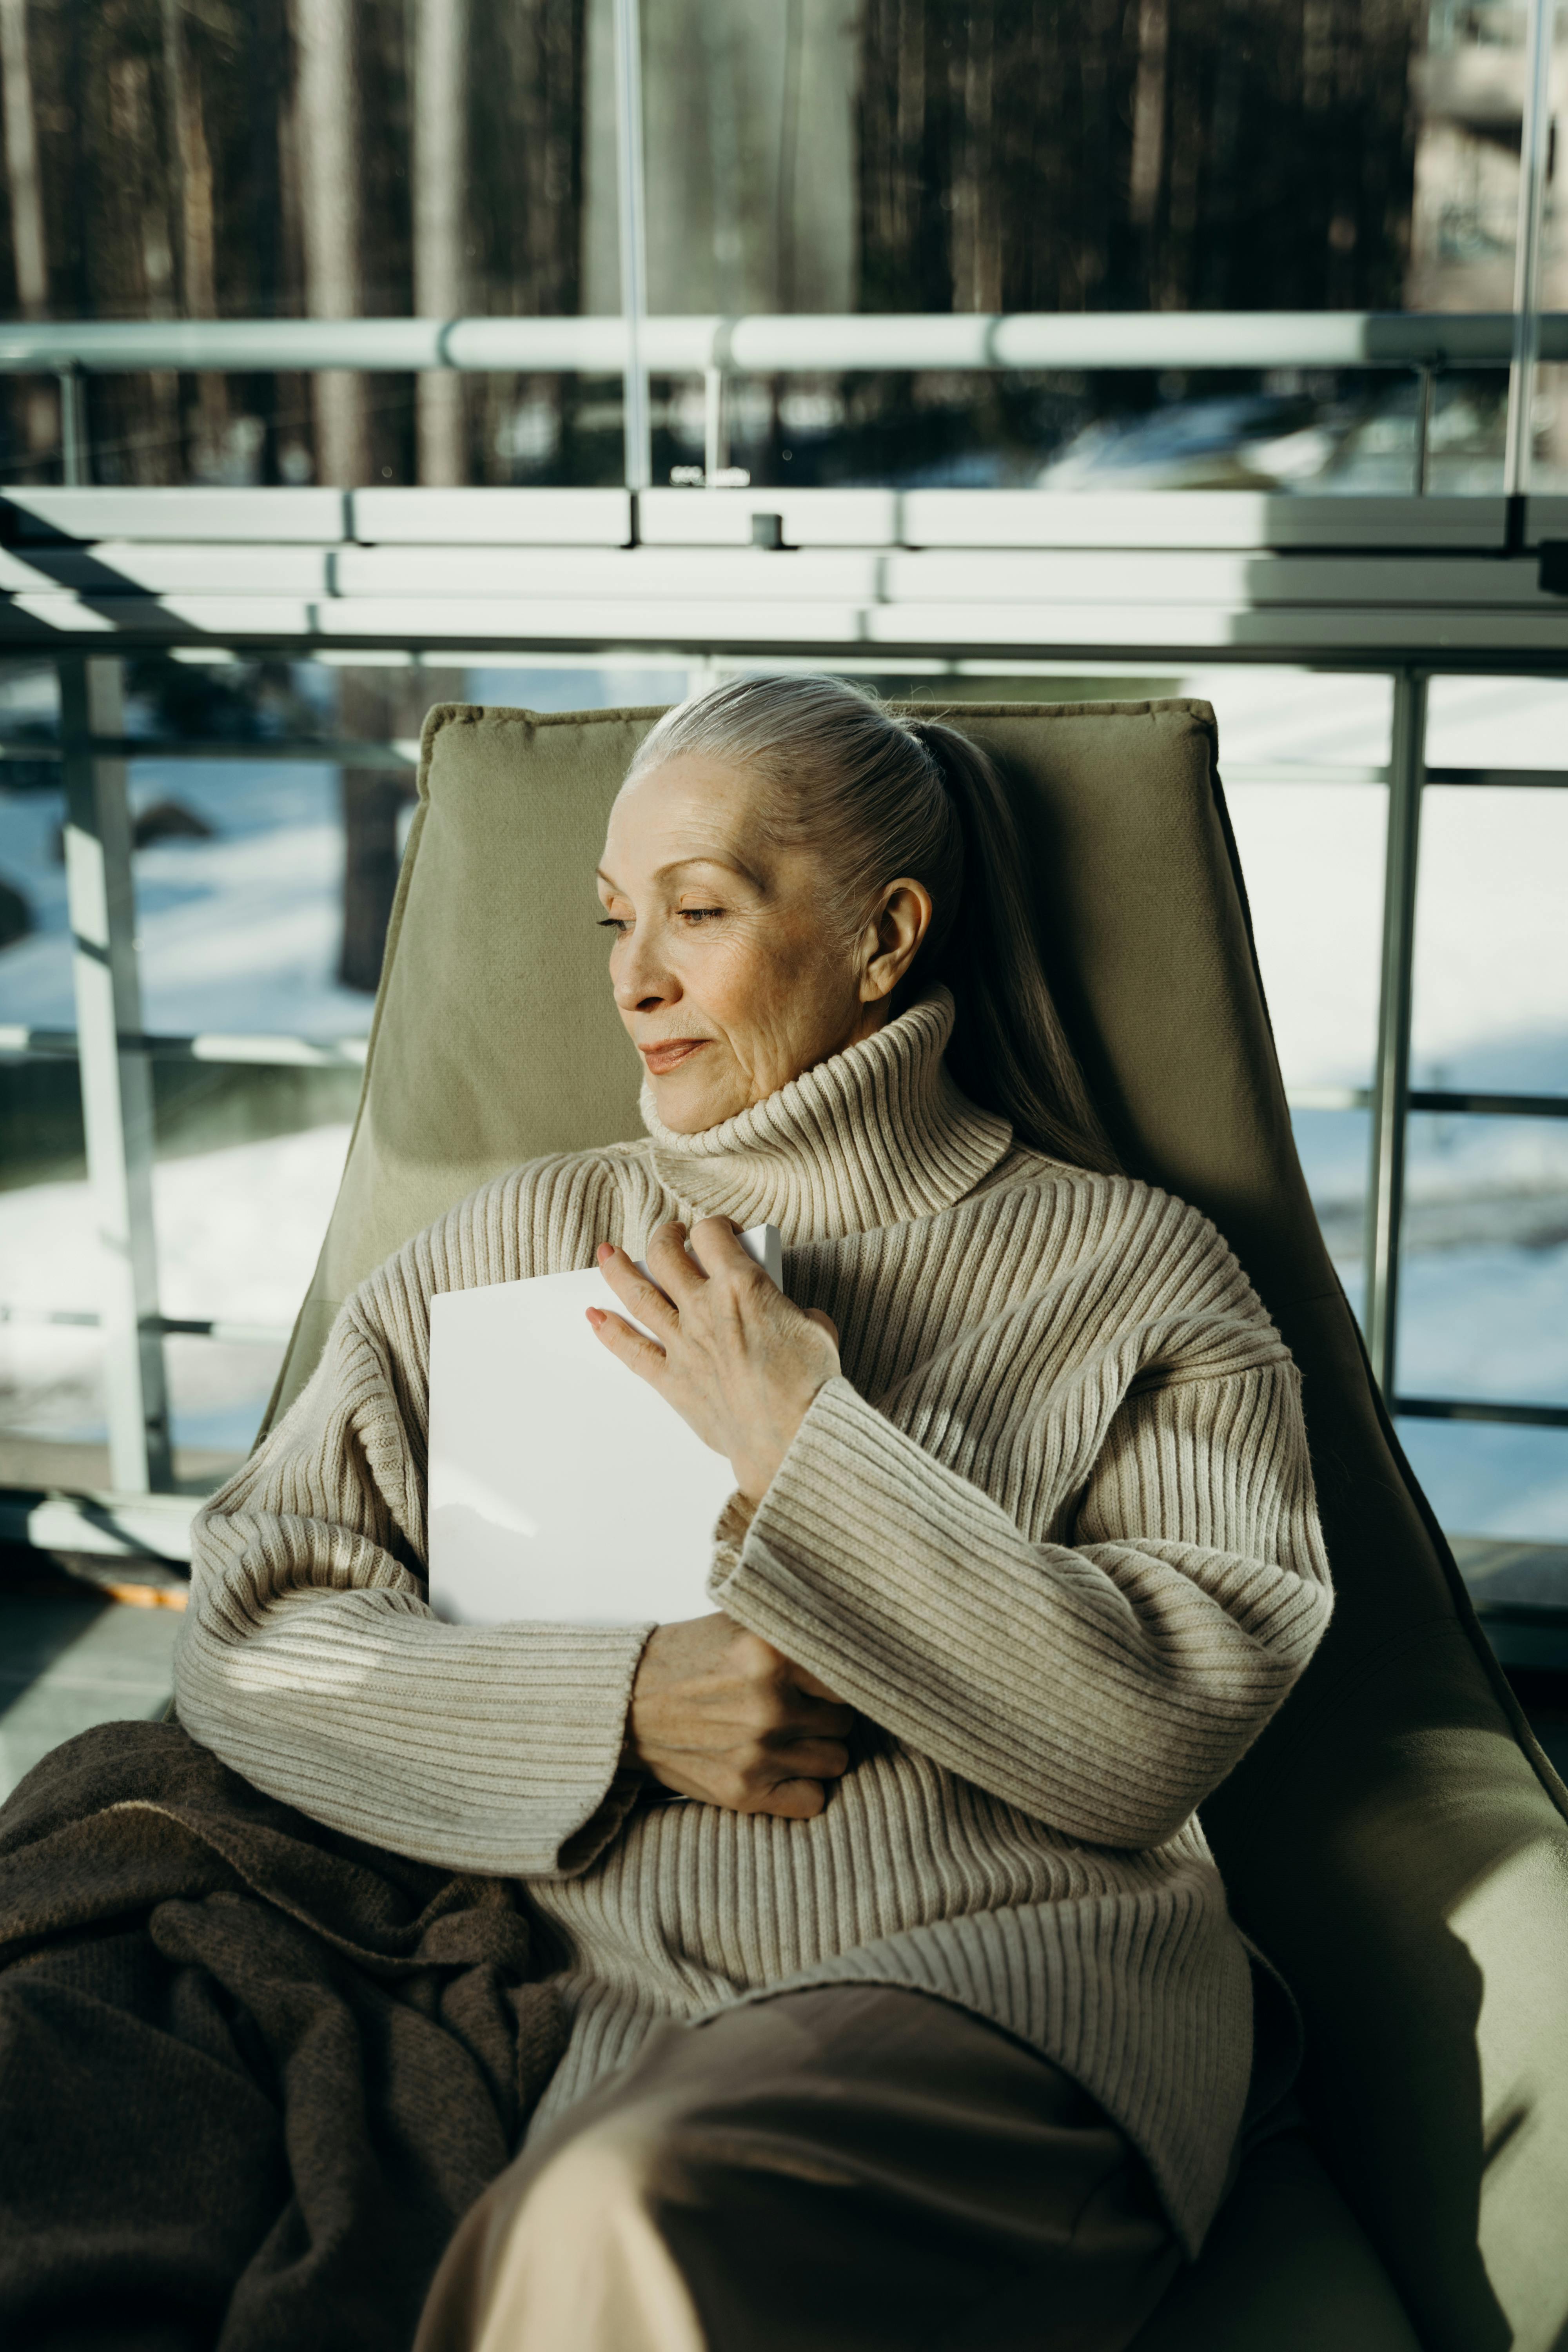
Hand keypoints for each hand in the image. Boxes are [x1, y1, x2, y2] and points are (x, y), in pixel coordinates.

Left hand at [587, 1218, 839, 1504]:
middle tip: (670, 1236)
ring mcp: (683, 1344)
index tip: (721, 1233)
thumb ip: (797, 1312)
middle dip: (665, 1237)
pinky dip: (609, 1332)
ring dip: (619, 1270)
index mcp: (741, 1286)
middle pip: (666, 1255)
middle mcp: (704, 1308)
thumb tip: (793, 1317)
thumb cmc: (811, 1387)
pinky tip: (595, 1317)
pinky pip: (631, 1350)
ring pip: (637, 1295)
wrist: (792, 1438)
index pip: (712, 1234)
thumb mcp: (818, 1330)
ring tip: (608, 1254)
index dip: (715, 1226)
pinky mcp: (672, 1380)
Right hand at [628, 1612, 852, 1816]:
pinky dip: (805, 1788)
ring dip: (818, 1750)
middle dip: (825, 1715)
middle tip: (801, 1710)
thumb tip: (849, 1642)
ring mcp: (757, 1753)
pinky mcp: (743, 1792)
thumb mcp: (738, 1625)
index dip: (836, 1679)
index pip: (846, 1675)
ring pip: (836, 1760)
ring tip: (791, 1738)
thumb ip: (791, 1633)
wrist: (626, 1704)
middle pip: (843, 1720)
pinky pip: (812, 1800)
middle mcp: (769, 1705)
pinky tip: (785, 1769)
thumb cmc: (685, 1661)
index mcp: (770, 1655)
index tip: (822, 1683)